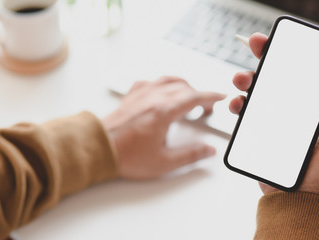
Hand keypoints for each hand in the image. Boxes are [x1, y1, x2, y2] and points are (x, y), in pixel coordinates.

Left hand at [103, 76, 225, 179]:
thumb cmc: (126, 156)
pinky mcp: (130, 96)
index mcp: (163, 111)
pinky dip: (162, 84)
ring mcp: (140, 94)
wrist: (97, 149)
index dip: (211, 96)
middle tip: (206, 107)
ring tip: (189, 95)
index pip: (194, 97)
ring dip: (183, 86)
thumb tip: (208, 150)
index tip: (220, 97)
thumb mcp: (164, 162)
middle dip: (199, 95)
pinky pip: (150, 81)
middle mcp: (153, 98)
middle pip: (184, 87)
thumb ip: (190, 155)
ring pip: (168, 80)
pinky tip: (161, 91)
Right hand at [229, 33, 318, 202]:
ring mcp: (278, 121)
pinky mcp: (261, 132)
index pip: (309, 76)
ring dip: (249, 79)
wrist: (301, 202)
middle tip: (257, 46)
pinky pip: (248, 113)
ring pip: (261, 92)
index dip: (297, 56)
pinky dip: (239, 104)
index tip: (284, 43)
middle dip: (267, 58)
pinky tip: (237, 103)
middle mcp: (298, 111)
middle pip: (282, 78)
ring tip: (242, 79)